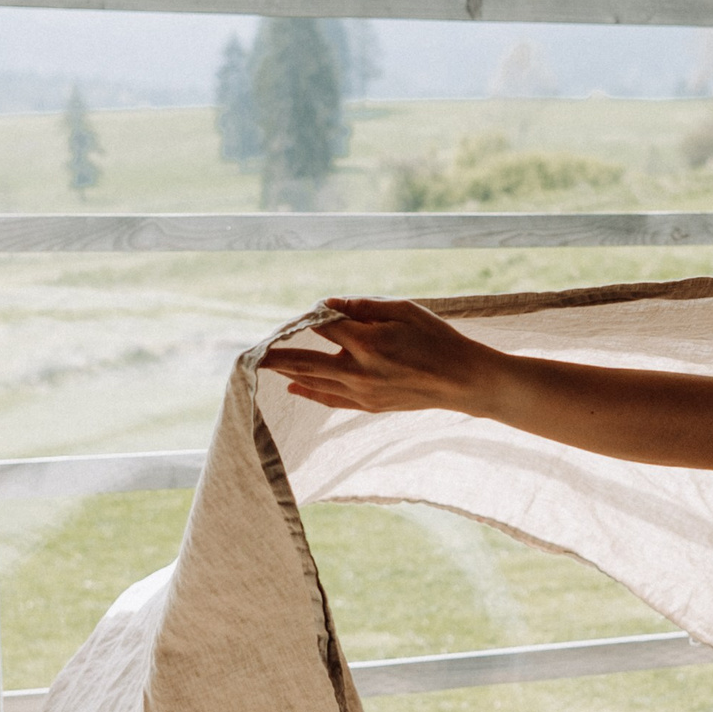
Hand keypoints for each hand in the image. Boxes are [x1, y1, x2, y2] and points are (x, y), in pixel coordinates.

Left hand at [258, 297, 502, 413]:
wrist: (464, 381)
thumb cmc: (438, 339)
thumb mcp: (405, 310)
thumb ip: (363, 306)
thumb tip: (326, 305)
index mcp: (369, 342)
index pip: (324, 326)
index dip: (310, 316)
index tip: (302, 310)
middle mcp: (360, 370)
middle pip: (305, 359)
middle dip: (275, 353)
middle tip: (248, 349)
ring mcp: (363, 392)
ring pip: (314, 381)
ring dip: (286, 371)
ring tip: (263, 364)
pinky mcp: (370, 406)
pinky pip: (331, 399)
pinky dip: (309, 392)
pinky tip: (293, 386)